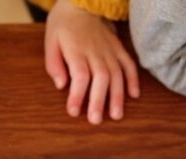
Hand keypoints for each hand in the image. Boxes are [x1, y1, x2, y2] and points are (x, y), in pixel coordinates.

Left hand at [45, 0, 139, 123]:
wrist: (83, 4)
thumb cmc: (64, 25)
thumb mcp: (51, 41)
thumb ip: (54, 64)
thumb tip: (61, 85)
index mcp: (77, 50)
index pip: (79, 75)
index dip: (77, 95)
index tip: (74, 111)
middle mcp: (96, 52)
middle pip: (100, 78)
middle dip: (99, 101)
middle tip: (96, 120)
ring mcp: (110, 50)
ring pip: (117, 75)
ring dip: (117, 96)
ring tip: (117, 115)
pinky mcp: (119, 49)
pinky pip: (129, 64)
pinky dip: (133, 79)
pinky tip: (134, 95)